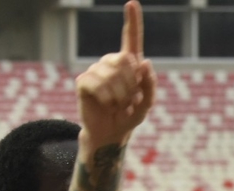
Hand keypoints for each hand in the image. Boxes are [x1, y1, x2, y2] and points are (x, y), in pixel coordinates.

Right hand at [75, 0, 155, 147]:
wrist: (110, 133)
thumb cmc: (128, 116)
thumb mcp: (146, 105)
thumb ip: (150, 86)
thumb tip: (144, 62)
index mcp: (129, 65)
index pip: (131, 39)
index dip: (132, 21)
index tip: (131, 3)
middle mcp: (111, 63)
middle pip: (125, 61)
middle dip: (131, 85)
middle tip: (127, 100)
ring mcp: (95, 70)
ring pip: (112, 75)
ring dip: (120, 96)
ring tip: (116, 104)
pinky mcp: (83, 81)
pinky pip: (98, 85)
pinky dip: (107, 100)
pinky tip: (105, 105)